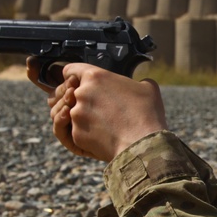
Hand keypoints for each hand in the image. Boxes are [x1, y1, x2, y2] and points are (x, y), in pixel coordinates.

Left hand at [27, 59, 166, 160]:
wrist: (142, 145)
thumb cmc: (147, 114)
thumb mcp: (147, 88)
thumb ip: (136, 81)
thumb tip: (138, 84)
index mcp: (95, 76)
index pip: (70, 70)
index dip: (73, 77)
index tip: (77, 82)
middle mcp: (80, 93)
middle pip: (69, 93)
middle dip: (79, 99)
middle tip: (95, 106)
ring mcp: (76, 115)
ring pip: (70, 113)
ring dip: (81, 117)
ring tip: (98, 123)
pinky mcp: (75, 134)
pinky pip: (74, 132)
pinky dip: (85, 134)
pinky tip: (100, 136)